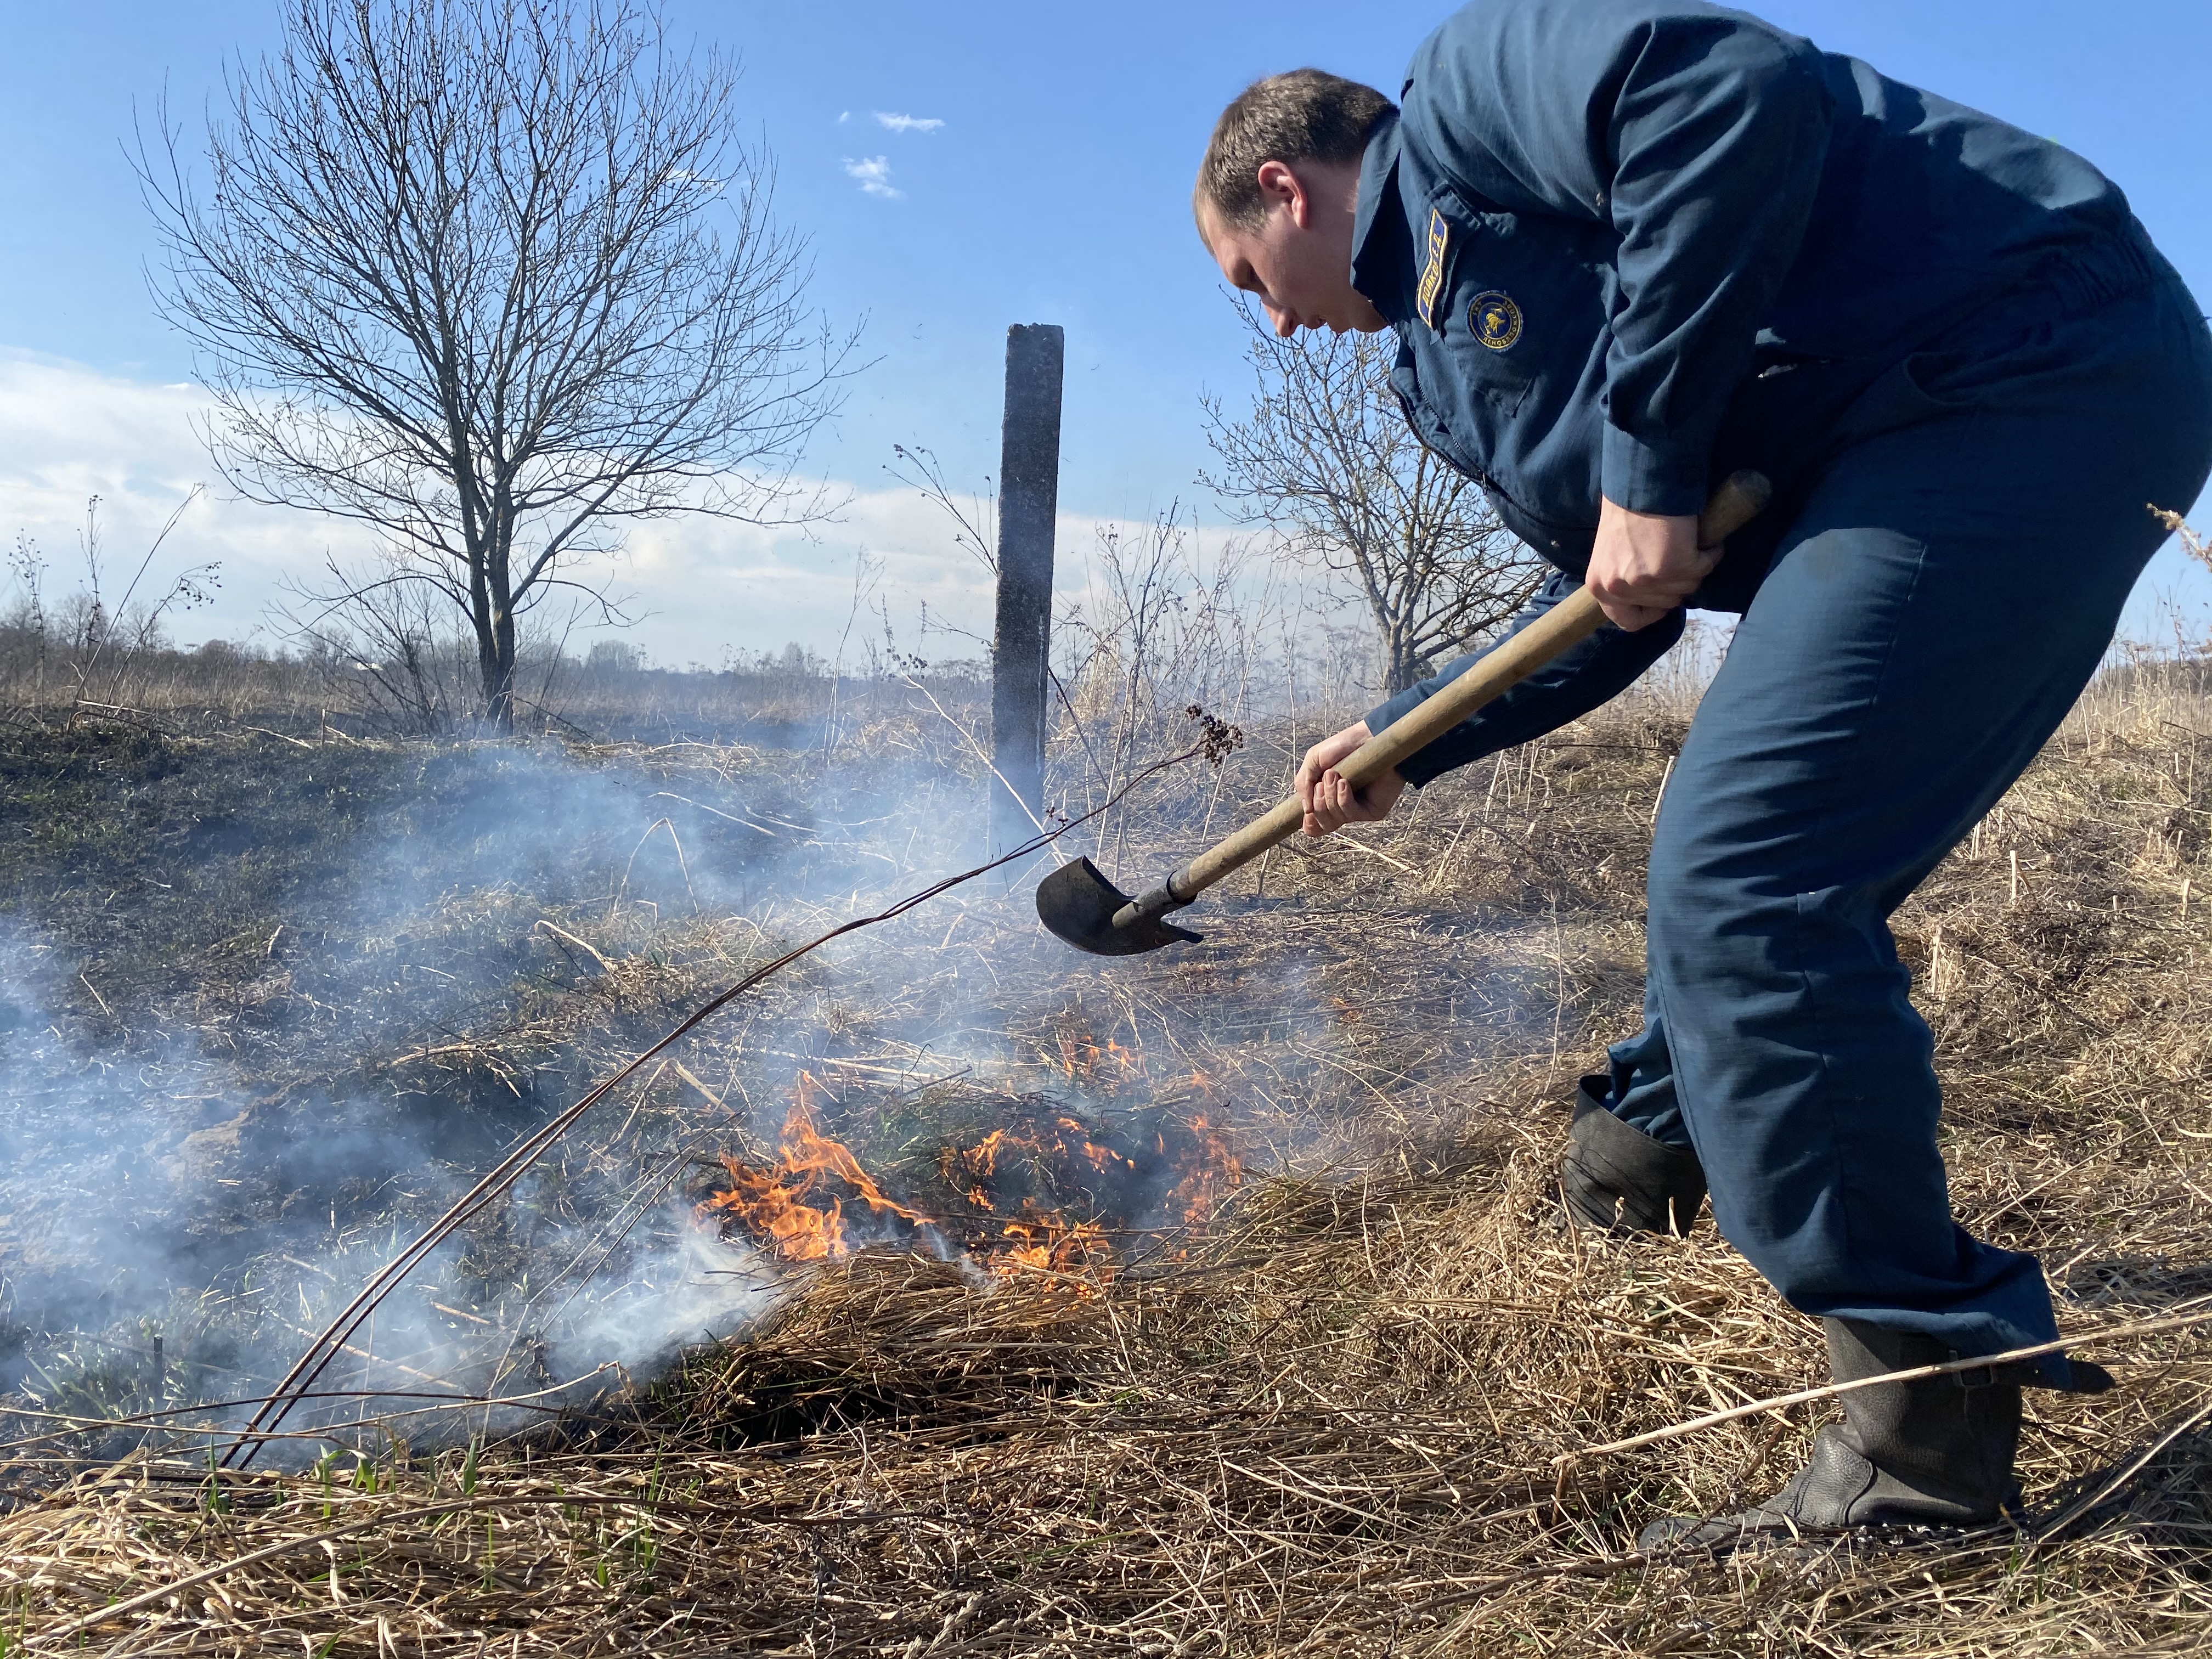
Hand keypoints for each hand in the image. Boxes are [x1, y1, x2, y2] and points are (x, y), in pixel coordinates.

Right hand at [1295, 721, 1405, 836]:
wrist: (1369, 737)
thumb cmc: (1343, 747)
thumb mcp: (1313, 760)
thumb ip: (1303, 784)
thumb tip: (1306, 810)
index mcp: (1328, 799)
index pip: (1316, 825)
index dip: (1309, 823)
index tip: (1307, 811)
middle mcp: (1342, 808)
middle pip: (1323, 825)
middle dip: (1318, 803)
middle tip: (1322, 782)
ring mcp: (1358, 810)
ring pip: (1334, 820)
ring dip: (1329, 797)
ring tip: (1333, 775)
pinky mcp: (1373, 810)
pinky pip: (1351, 814)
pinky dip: (1343, 798)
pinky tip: (1344, 783)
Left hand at [1585, 497, 1715, 629]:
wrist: (1641, 481)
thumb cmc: (1627, 509)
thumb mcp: (1612, 552)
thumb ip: (1625, 577)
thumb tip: (1652, 593)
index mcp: (1599, 586)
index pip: (1628, 621)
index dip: (1651, 612)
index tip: (1664, 597)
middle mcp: (1619, 588)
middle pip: (1666, 603)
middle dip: (1678, 582)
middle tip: (1678, 555)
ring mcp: (1646, 580)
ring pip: (1687, 587)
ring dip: (1694, 566)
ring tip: (1686, 542)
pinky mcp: (1674, 566)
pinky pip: (1704, 567)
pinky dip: (1709, 553)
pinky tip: (1701, 538)